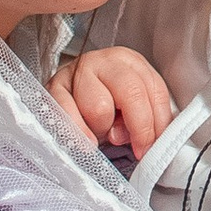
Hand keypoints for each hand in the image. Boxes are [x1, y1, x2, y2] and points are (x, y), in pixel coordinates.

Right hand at [48, 47, 174, 153]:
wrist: (68, 96)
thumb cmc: (105, 103)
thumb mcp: (131, 108)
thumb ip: (145, 120)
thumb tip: (145, 141)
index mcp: (131, 62)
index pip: (154, 91)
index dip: (157, 125)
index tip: (152, 147)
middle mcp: (105, 61)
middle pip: (131, 94)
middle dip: (138, 128)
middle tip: (136, 149)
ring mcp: (78, 71)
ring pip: (99, 108)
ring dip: (103, 129)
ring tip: (100, 132)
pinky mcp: (53, 87)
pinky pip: (68, 115)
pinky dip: (80, 134)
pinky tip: (87, 143)